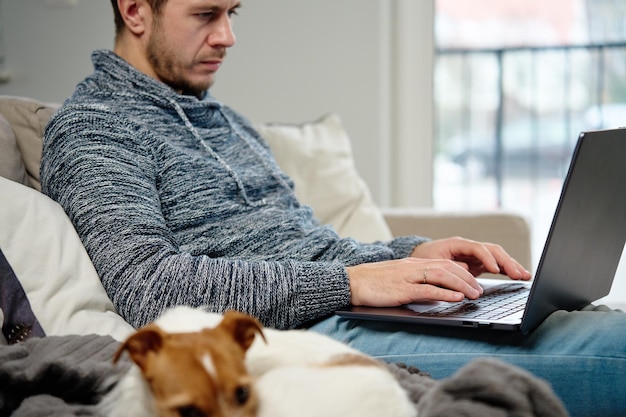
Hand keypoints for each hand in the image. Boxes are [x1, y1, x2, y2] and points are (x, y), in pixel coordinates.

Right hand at [346, 258, 483, 306]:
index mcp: (412, 264)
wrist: (350, 282)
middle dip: (468, 278)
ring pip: (442, 275)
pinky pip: (427, 289)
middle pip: (448, 267)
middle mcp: (412, 267)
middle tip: (480, 291)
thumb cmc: (372, 283)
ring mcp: (407, 277)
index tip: (474, 283)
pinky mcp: (401, 289)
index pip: (444, 263)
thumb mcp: (398, 279)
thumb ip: (417, 283)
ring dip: (462, 285)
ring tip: (474, 294)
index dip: (463, 272)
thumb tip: (436, 293)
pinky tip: (456, 297)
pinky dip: (444, 292)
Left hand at [410, 237, 530, 279]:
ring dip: (512, 265)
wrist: (421, 257)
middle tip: (518, 274)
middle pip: (493, 250)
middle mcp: (470, 247)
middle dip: (507, 262)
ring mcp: (476, 255)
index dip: (487, 258)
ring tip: (525, 275)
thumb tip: (466, 269)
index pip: (478, 248)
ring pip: (498, 257)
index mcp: (458, 244)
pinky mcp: (479, 264)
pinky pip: (497, 265)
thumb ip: (449, 266)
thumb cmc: (425, 259)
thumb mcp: (433, 263)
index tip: (495, 270)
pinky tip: (520, 276)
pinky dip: (508, 270)